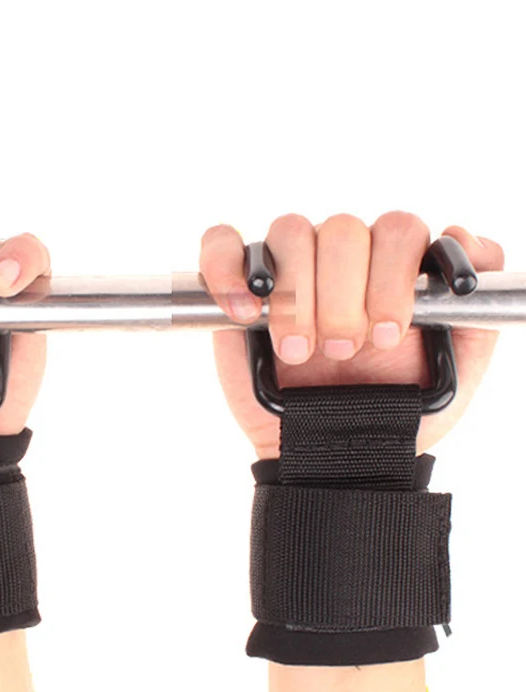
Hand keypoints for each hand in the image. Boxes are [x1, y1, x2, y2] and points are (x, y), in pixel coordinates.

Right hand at [199, 212, 504, 458]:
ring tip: (296, 351)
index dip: (392, 277)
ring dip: (295, 296)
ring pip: (288, 232)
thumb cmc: (393, 413)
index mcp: (391, 269)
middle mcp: (340, 261)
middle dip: (343, 297)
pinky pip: (221, 246)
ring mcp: (286, 270)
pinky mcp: (238, 288)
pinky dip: (226, 268)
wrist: (334, 456)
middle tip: (342, 351)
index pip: (397, 229)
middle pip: (342, 229)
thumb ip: (478, 312)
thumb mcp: (457, 370)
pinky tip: (244, 310)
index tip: (387, 335)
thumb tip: (470, 242)